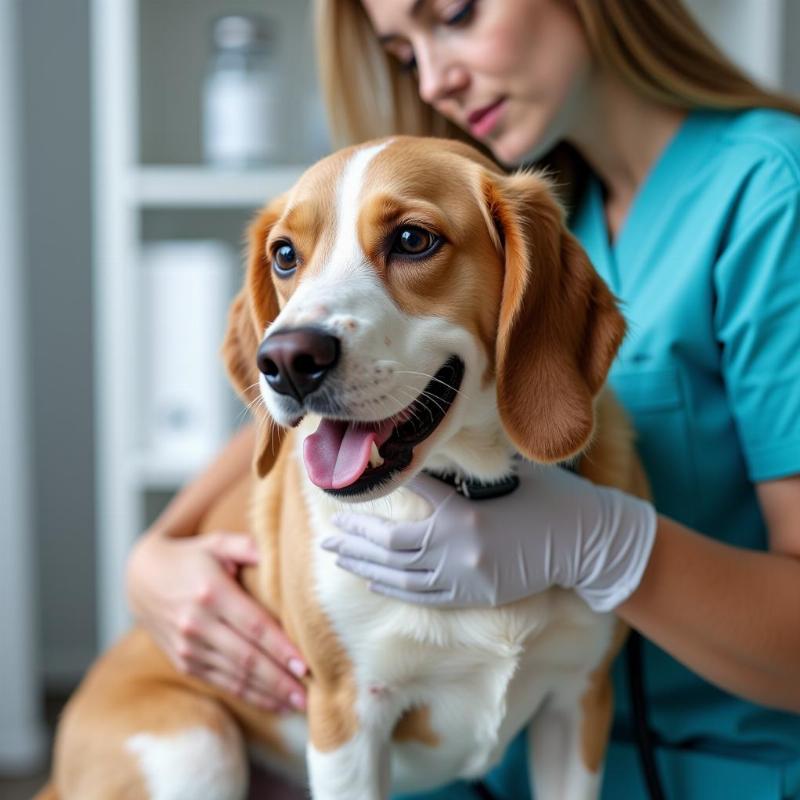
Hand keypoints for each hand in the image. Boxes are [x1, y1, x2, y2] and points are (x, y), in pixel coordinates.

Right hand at [127, 530, 306, 711]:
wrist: (142, 579)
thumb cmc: (192, 557)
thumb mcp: (217, 542)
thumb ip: (248, 546)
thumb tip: (279, 555)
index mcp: (211, 593)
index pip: (253, 626)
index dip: (279, 648)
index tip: (304, 664)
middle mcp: (197, 624)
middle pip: (246, 658)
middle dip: (280, 680)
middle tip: (309, 695)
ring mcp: (188, 647)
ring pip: (235, 676)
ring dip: (268, 693)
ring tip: (299, 704)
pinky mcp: (184, 663)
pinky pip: (221, 683)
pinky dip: (249, 695)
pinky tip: (273, 702)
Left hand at [323, 461, 656, 611]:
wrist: (585, 543)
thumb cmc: (550, 500)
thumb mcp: (507, 476)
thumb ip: (465, 472)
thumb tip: (430, 455)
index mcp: (463, 514)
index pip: (415, 492)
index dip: (388, 481)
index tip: (362, 476)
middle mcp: (456, 550)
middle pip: (391, 545)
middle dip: (357, 537)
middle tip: (330, 531)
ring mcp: (462, 578)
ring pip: (399, 573)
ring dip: (364, 563)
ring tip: (337, 554)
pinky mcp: (472, 596)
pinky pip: (422, 595)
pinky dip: (393, 586)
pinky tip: (371, 579)